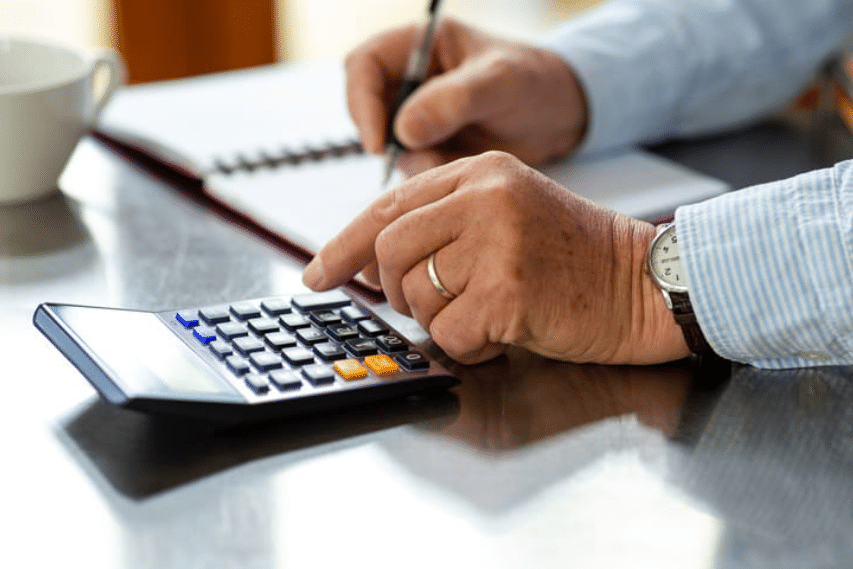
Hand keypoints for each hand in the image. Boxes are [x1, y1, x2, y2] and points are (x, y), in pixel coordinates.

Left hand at [303, 151, 689, 364]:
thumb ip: (440, 226)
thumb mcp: (506, 214)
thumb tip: (368, 264)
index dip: (342, 246)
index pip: (386, 206)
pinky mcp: (509, 291)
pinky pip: (450, 334)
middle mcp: (485, 197)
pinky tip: (504, 329)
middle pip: (389, 251)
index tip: (318, 274)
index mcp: (480, 173)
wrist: (644, 283)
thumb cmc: (574, 257)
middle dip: (399, 290)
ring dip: (441, 318)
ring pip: (416, 296)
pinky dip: (469, 345)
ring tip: (486, 310)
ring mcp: (498, 242)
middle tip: (433, 303)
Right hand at [345, 18, 587, 174]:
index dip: (363, 104)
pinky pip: (412, 167)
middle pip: (366, 111)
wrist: (560, 116)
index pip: (363, 67)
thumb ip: (453, 101)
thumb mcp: (499, 83)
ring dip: (414, 161)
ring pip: (388, 147)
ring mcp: (416, 116)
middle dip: (387, 141)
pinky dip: (430, 174)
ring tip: (455, 159)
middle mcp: (410, 80)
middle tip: (421, 159)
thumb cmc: (534, 82)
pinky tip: (460, 166)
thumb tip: (404, 130)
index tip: (381, 142)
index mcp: (418, 46)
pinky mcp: (429, 146)